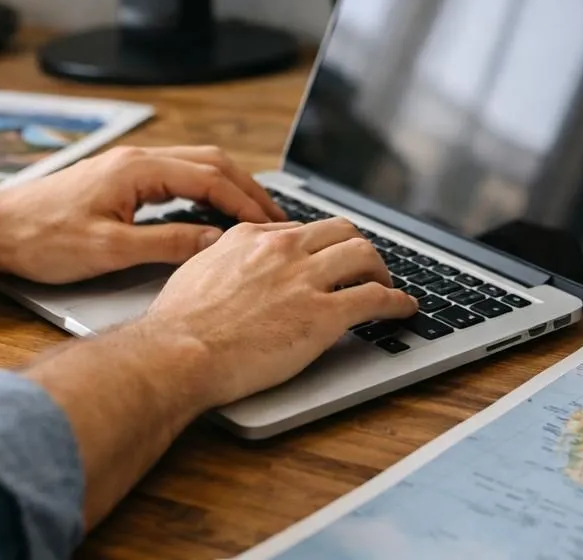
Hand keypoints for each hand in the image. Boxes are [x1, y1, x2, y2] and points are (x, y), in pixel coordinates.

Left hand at [0, 145, 286, 284]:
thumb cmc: (42, 239)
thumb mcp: (109, 250)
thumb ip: (167, 244)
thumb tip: (214, 244)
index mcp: (138, 169)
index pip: (210, 177)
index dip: (245, 201)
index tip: (270, 223)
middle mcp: (136, 159)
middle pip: (209, 162)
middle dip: (246, 187)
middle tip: (274, 217)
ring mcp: (127, 167)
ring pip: (193, 165)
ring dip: (226, 185)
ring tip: (251, 214)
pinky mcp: (118, 179)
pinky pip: (174, 174)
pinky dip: (203, 189)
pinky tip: (209, 212)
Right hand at [141, 217, 417, 408]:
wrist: (179, 352)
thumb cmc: (178, 324)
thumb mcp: (196, 270)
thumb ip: (222, 258)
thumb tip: (229, 262)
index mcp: (252, 237)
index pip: (302, 230)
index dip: (321, 246)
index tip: (327, 258)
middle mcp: (283, 249)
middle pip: (341, 231)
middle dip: (357, 247)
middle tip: (364, 267)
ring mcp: (305, 279)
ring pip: (364, 255)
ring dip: (382, 270)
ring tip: (387, 285)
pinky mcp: (324, 314)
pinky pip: (375, 298)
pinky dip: (397, 301)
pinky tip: (404, 308)